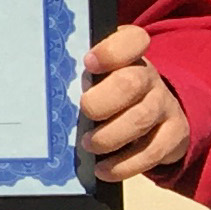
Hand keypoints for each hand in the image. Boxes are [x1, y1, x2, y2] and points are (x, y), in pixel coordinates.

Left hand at [79, 25, 192, 181]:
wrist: (157, 115)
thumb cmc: (109, 92)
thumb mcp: (97, 78)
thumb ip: (77, 77)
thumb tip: (37, 87)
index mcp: (128, 56)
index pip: (132, 40)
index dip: (112, 51)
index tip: (89, 63)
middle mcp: (148, 77)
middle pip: (131, 83)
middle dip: (102, 101)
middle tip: (84, 112)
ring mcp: (164, 105)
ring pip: (141, 118)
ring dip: (110, 136)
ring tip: (88, 145)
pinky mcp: (173, 134)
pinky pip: (153, 151)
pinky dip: (125, 164)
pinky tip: (103, 169)